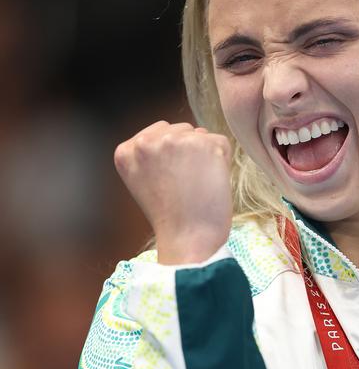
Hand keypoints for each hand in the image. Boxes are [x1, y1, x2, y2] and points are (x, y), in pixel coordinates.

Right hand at [114, 120, 232, 263]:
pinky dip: (222, 161)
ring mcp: (176, 141)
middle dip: (187, 152)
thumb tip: (176, 132)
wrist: (189, 238)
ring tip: (196, 185)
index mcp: (126, 151)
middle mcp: (146, 142)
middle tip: (185, 185)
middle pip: (180, 130)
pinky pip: (221, 143)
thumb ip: (150, 154)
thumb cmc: (171, 217)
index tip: (169, 182)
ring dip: (205, 155)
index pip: (159, 132)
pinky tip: (210, 183)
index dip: (171, 157)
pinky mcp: (205, 145)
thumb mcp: (142, 181)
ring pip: (201, 135)